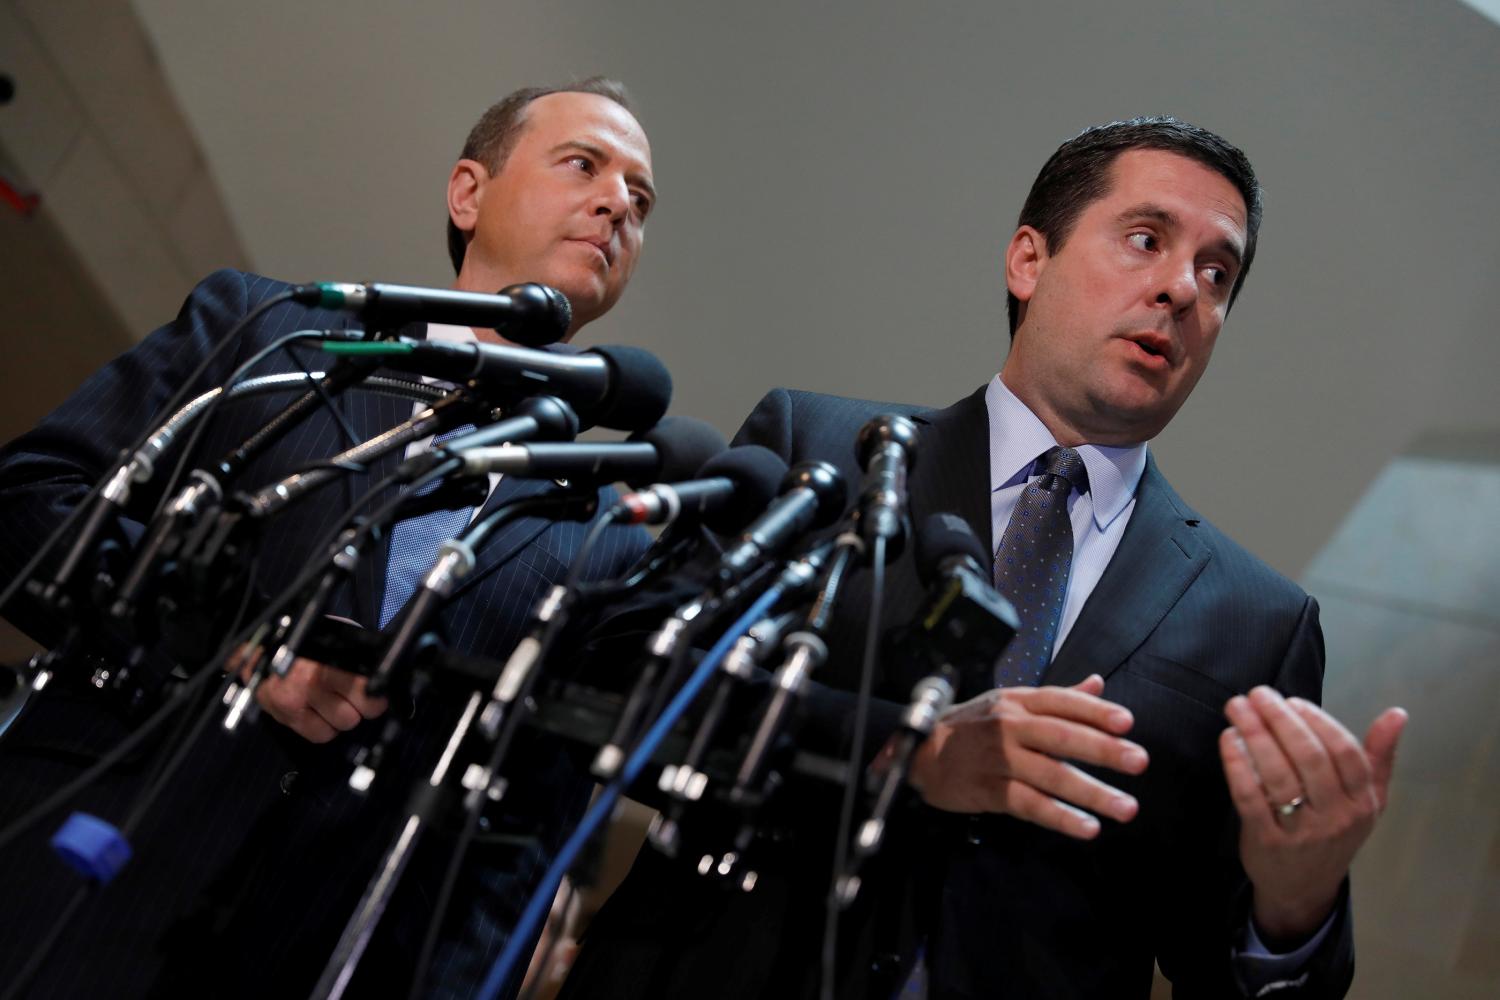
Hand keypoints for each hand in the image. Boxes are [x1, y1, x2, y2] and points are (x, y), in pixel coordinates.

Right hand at [232, 646, 388, 742]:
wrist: (260, 653)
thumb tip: (384, 671)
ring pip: (341, 726)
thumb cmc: (303, 645)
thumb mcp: (334, 638)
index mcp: (328, 659)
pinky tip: (320, 712)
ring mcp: (297, 702)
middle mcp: (313, 682)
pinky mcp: (285, 717)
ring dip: (342, 717)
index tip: (377, 695)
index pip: (366, 689)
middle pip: (357, 713)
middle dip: (360, 707)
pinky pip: (321, 735)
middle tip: (355, 698)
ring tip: (335, 701)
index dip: (376, 696)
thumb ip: (358, 655)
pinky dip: (325, 728)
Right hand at [905, 674, 1148, 839]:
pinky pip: (1029, 805)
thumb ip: (1058, 697)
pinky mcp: (988, 791)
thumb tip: (1099, 683)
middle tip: (1139, 761)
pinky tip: (1087, 828)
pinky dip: (1059, 817)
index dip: (1095, 711)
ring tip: (1126, 807)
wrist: (920, 753)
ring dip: (1091, 793)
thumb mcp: (1011, 702)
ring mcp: (998, 759)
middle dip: (1102, 749)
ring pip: (1049, 775)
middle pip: (1060, 736)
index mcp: (1018, 701)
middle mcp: (1009, 726)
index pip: (1061, 702)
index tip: (1128, 723)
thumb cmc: (973, 727)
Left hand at [1220, 686, 1406, 943]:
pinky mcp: (1266, 841)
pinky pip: (1250, 796)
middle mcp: (1336, 818)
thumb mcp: (1367, 801)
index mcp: (1362, 803)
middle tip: (1257, 693)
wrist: (1304, 888)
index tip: (1293, 701)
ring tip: (1237, 708)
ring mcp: (1301, 832)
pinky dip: (1237, 765)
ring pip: (1278, 775)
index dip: (1318, 721)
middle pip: (1309, 759)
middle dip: (1281, 719)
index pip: (1345, 753)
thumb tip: (1398, 714)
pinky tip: (1228, 739)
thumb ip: (1379, 757)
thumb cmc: (1334, 831)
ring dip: (1254, 735)